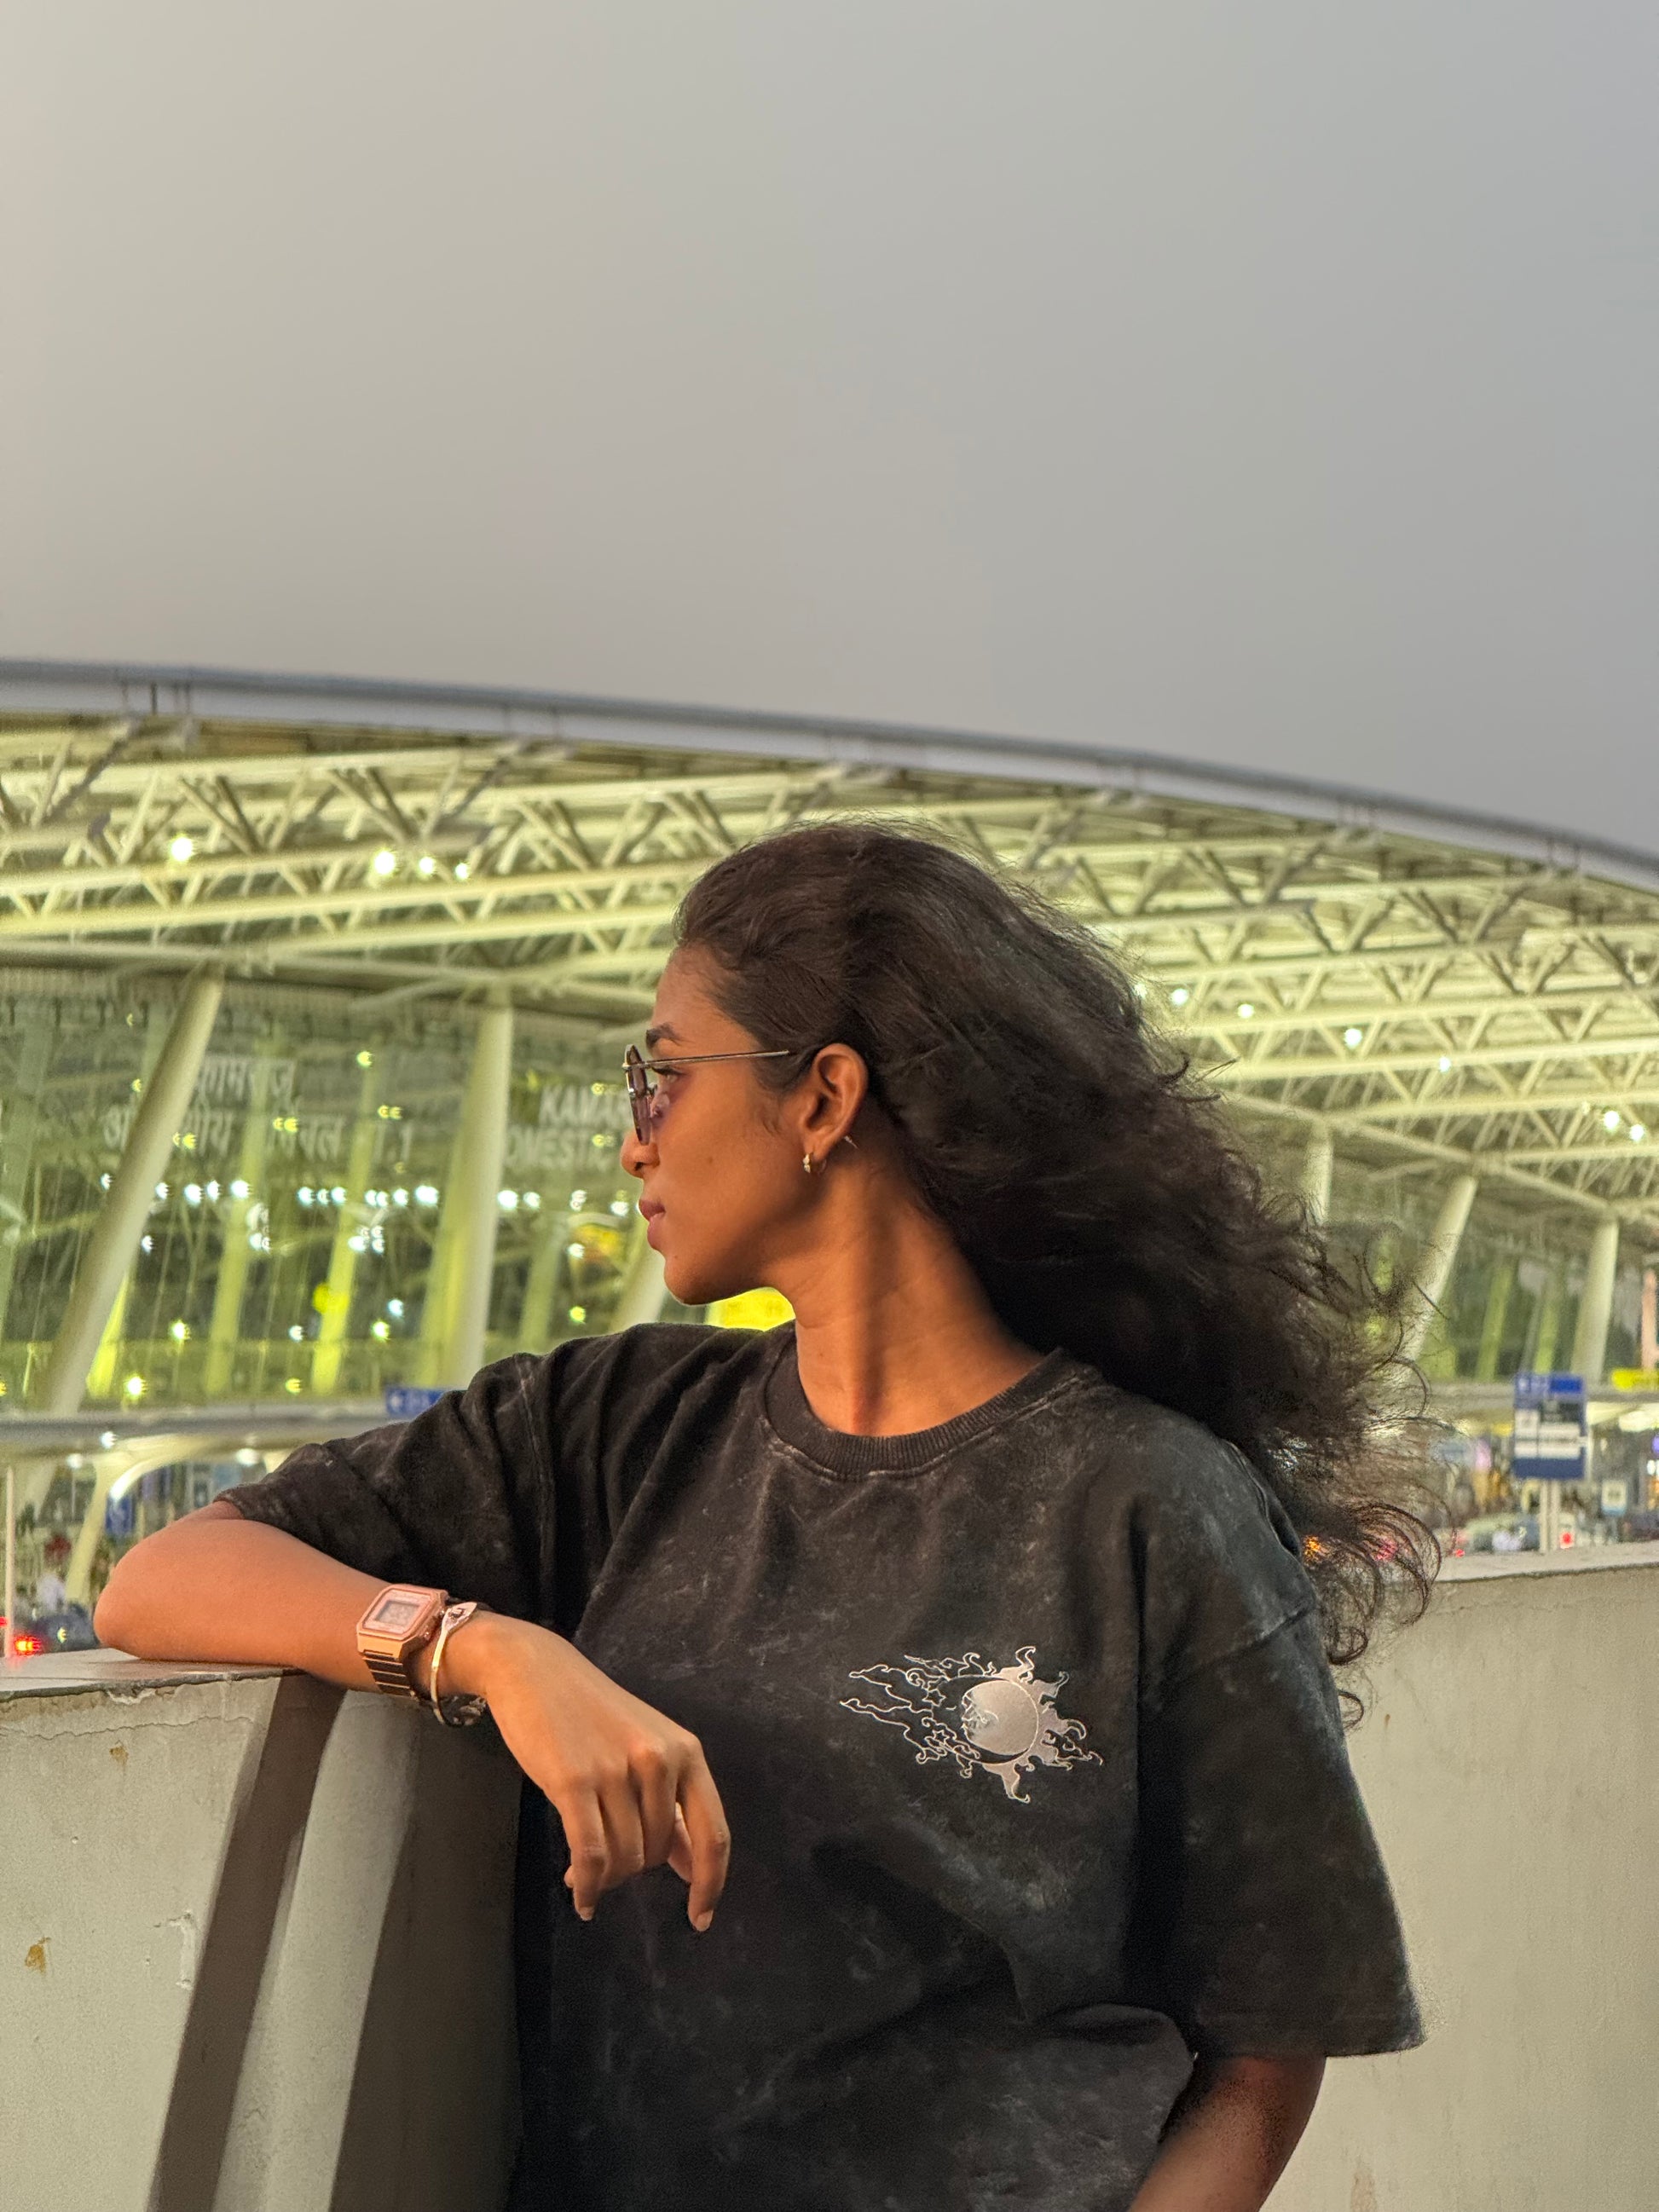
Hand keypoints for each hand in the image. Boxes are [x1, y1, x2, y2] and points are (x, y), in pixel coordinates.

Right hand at [451, 1614, 730, 1928]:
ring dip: (604, 1878)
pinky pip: (589, 1856)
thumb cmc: (593, 1714)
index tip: (700, 1918)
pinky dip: (587, 1886)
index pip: (713, 1833)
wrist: (535, 1671)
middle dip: (632, 1870)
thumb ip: (671, 1805)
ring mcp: (616, 1770)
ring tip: (585, 1873)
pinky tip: (580, 1896)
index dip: (709, 1883)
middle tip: (605, 1865)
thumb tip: (692, 1866)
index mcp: (685, 1752)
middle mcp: (658, 1761)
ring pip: (623, 1859)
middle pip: (657, 1854)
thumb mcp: (646, 1749)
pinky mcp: (574, 1782)